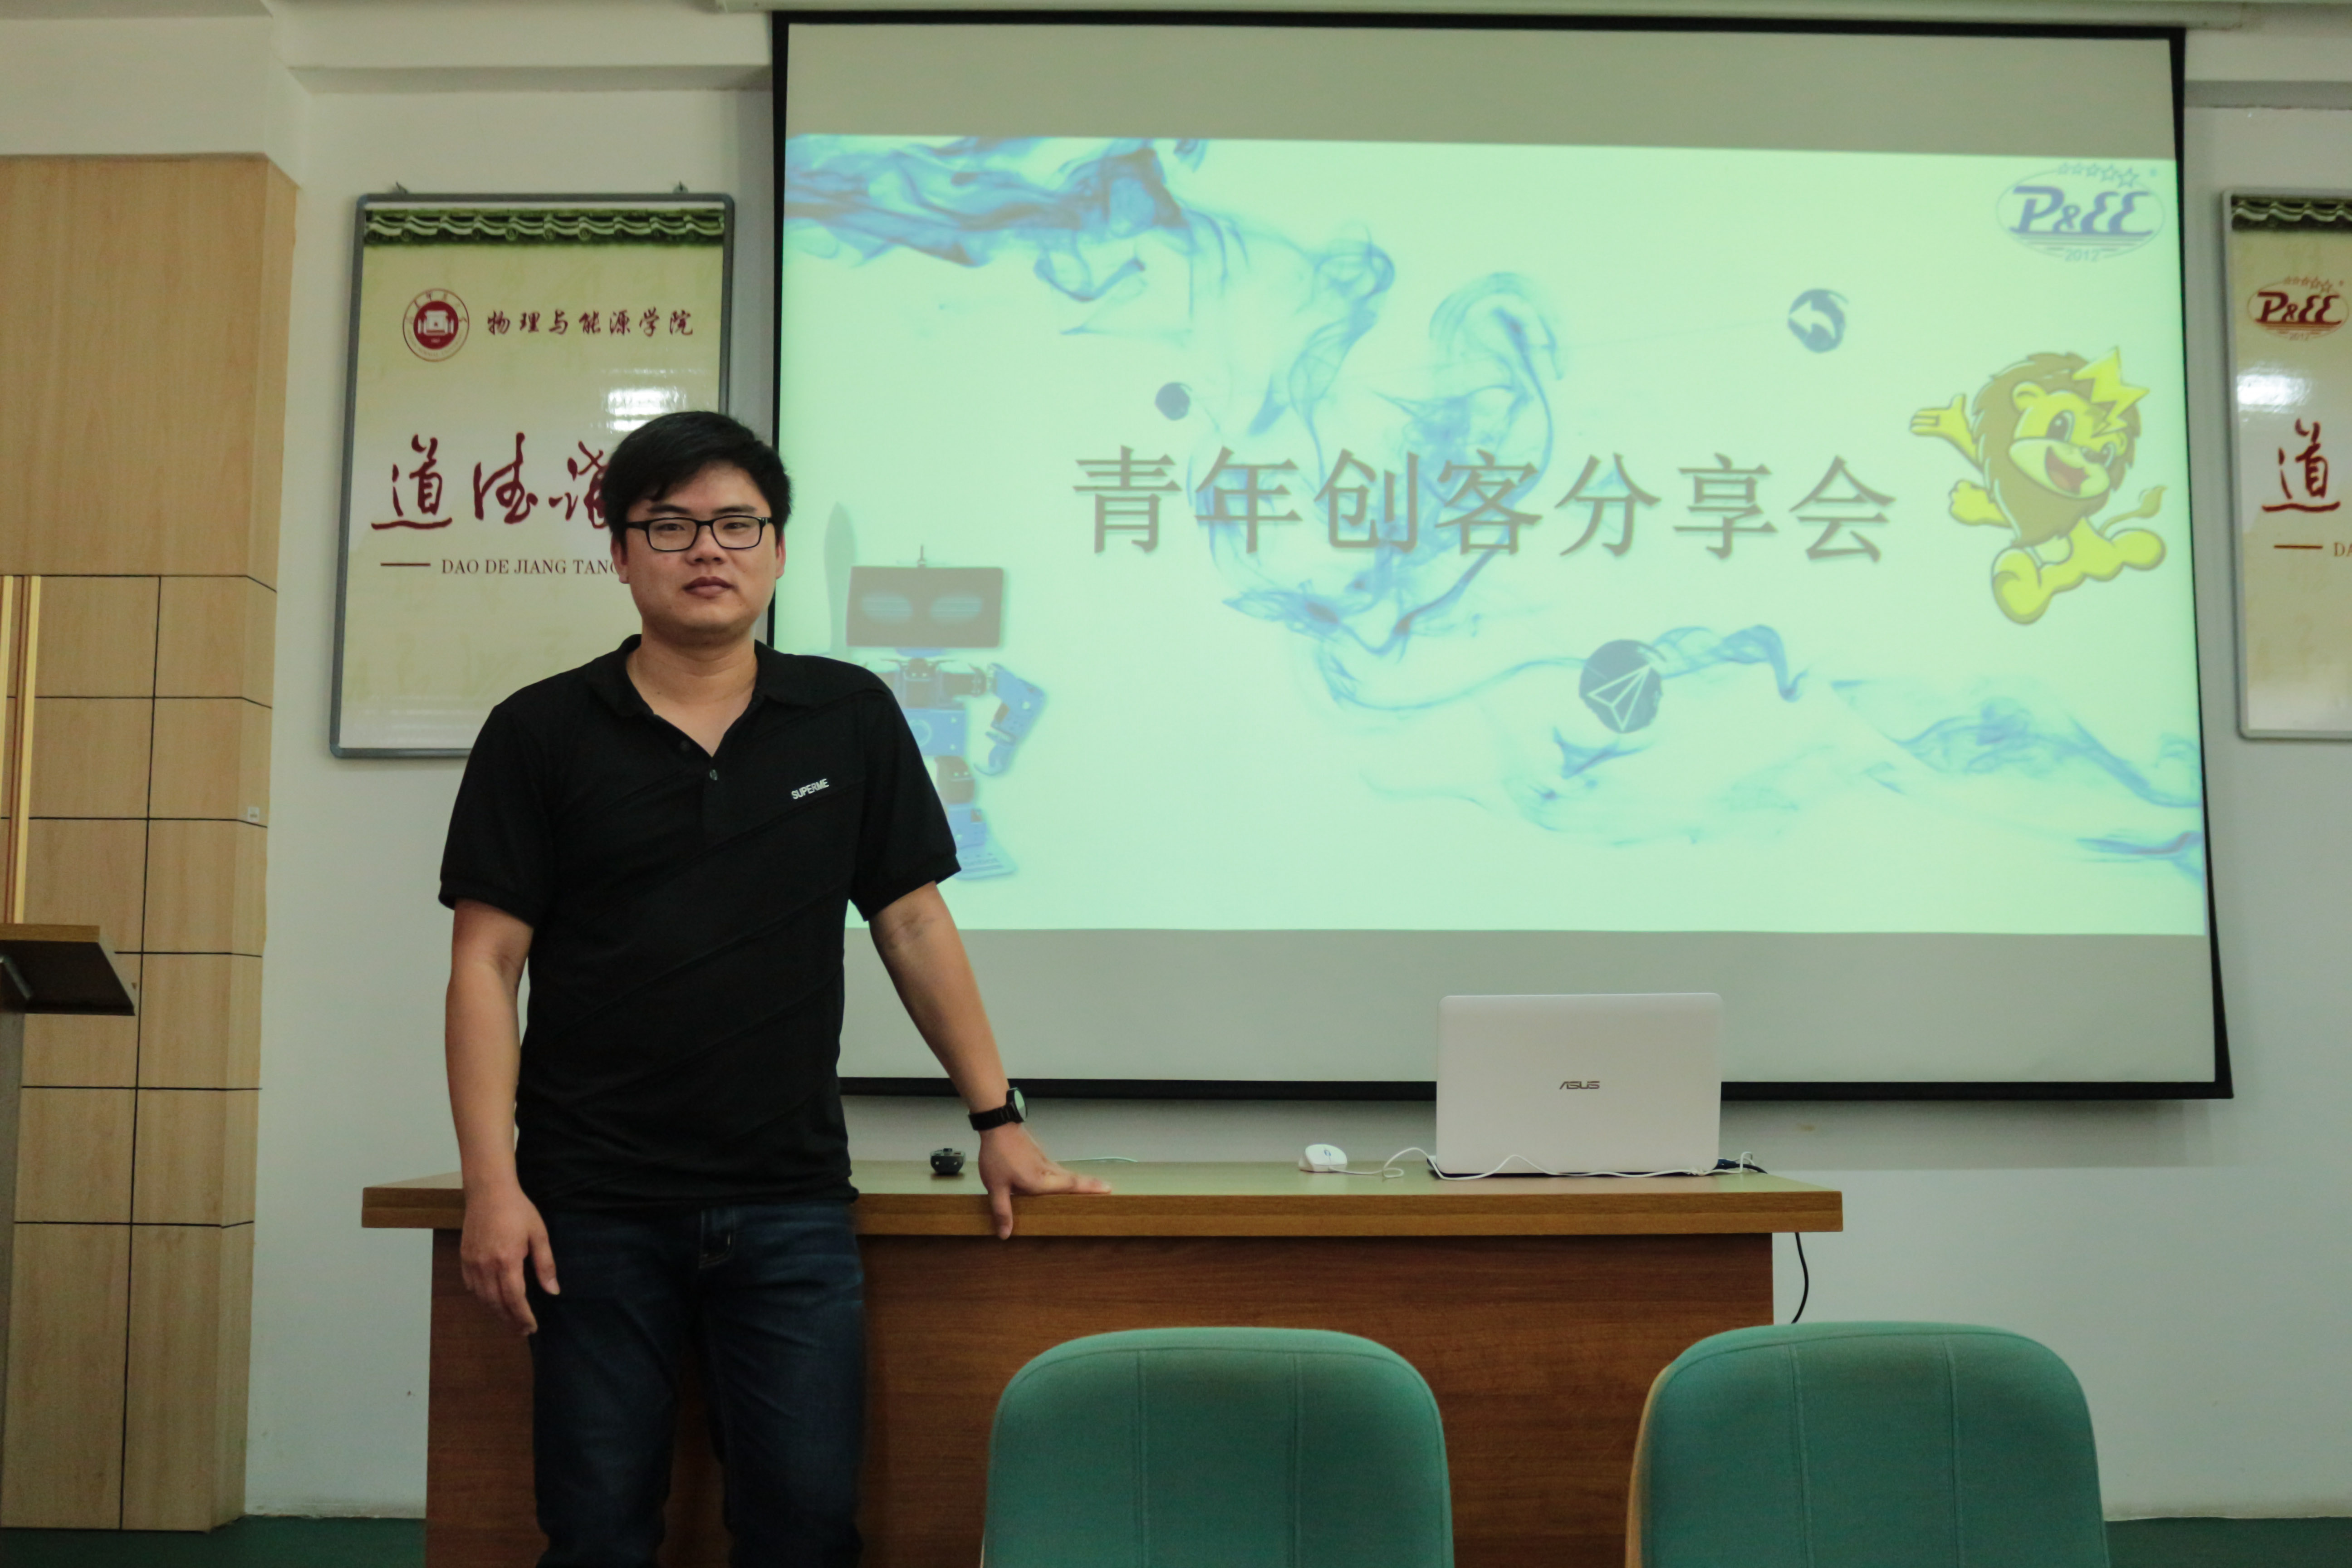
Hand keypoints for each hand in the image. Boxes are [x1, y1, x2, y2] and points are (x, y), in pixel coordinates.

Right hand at [460, 1182, 557, 1334]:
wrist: (489, 1191)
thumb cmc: (518, 1210)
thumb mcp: (539, 1234)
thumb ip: (545, 1264)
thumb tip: (553, 1291)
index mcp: (507, 1260)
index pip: (515, 1299)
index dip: (523, 1316)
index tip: (531, 1328)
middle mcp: (486, 1266)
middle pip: (496, 1303)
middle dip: (510, 1320)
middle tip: (522, 1330)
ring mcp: (472, 1263)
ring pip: (482, 1297)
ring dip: (495, 1312)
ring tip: (509, 1320)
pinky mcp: (464, 1258)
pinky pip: (471, 1286)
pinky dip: (481, 1297)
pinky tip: (491, 1301)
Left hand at [977, 1124, 1110, 1238]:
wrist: (998, 1125)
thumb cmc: (997, 1155)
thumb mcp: (996, 1186)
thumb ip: (1003, 1210)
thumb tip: (1006, 1234)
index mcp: (1040, 1181)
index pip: (1070, 1186)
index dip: (1089, 1188)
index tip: (1108, 1189)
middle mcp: (1047, 1170)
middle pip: (1073, 1179)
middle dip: (1090, 1184)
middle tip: (1107, 1189)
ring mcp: (1044, 1160)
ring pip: (1065, 1173)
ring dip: (1078, 1180)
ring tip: (1090, 1187)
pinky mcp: (1038, 1154)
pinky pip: (1056, 1168)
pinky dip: (1064, 1175)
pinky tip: (1059, 1179)